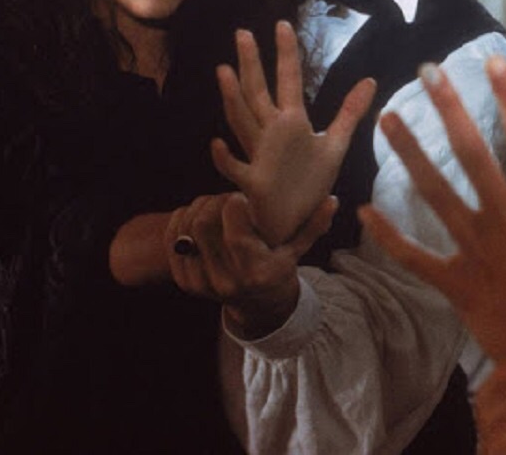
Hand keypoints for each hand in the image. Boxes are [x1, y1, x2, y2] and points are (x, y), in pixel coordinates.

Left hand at [166, 191, 336, 337]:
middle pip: (205, 225)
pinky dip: (180, 219)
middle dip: (214, 202)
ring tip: (215, 207)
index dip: (234, 205)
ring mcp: (202, 283)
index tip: (242, 198)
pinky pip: (173, 239)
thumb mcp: (297, 250)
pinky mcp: (185, 281)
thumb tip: (332, 201)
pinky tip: (197, 214)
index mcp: (255, 272)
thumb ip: (313, 225)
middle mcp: (226, 281)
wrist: (257, 306)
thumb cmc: (279, 269)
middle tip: (227, 200)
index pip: (235, 233)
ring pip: (187, 228)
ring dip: (197, 208)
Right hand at [212, 21, 374, 244]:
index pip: (287, 80)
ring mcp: (260, 155)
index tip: (282, 25)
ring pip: (242, 122)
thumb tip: (370, 79)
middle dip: (252, 64)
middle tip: (242, 33)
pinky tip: (216, 144)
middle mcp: (271, 133)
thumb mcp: (334, 144)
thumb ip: (349, 112)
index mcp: (291, 122)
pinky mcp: (256, 183)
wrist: (295, 220)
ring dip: (233, 98)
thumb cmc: (309, 181)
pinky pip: (236, 169)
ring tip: (224, 71)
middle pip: (258, 92)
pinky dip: (225, 158)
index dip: (286, 54)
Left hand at [359, 55, 505, 376]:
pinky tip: (362, 213)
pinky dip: (388, 237)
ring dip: (409, 154)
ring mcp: (479, 253)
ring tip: (386, 120)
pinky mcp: (459, 287)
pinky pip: (416, 259)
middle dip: (447, 107)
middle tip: (427, 71)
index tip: (493, 62)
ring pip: (434, 194)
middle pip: (471, 152)